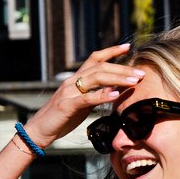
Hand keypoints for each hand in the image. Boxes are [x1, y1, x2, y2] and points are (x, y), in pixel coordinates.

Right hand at [22, 43, 142, 148]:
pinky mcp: (67, 105)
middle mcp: (72, 81)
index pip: (94, 59)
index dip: (111, 51)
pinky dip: (102, 95)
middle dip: (123, 69)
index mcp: (75, 79)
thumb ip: (93, 95)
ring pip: (96, 78)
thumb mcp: (80, 104)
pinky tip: (115, 95)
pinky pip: (87, 97)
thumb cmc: (60, 119)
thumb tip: (113, 91)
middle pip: (100, 67)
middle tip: (141, 73)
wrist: (38, 130)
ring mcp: (68, 92)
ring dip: (118, 79)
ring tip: (134, 82)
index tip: (127, 47)